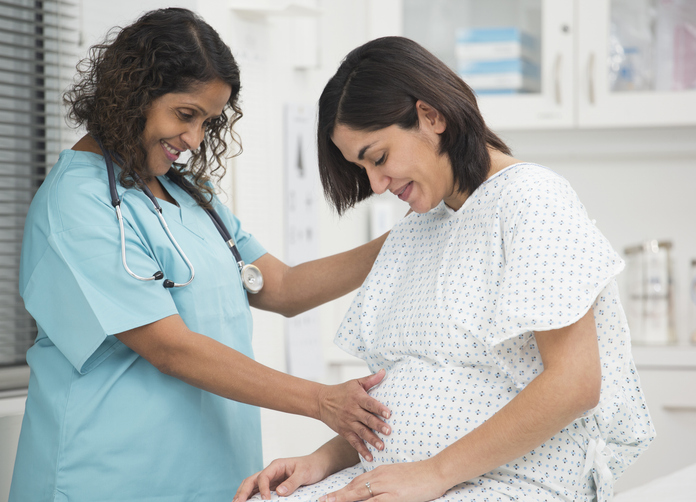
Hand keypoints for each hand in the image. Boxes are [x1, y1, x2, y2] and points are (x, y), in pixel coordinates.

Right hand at [233, 455, 325, 501]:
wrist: (318, 465)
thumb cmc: (312, 466)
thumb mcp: (304, 473)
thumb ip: (292, 482)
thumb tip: (279, 492)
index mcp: (277, 465)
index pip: (263, 477)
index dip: (262, 489)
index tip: (266, 500)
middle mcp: (271, 471)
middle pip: (252, 480)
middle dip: (243, 491)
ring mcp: (271, 479)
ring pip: (252, 486)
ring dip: (244, 495)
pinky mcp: (274, 486)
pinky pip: (259, 492)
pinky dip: (252, 497)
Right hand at [317, 369, 390, 460]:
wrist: (321, 401)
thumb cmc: (342, 391)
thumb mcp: (355, 383)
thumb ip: (371, 380)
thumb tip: (384, 372)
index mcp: (357, 398)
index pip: (370, 404)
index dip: (379, 408)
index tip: (389, 414)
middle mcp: (353, 411)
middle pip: (367, 419)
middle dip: (378, 426)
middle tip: (389, 431)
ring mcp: (348, 422)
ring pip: (362, 432)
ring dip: (372, 440)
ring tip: (382, 446)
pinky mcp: (344, 431)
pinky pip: (354, 442)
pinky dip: (362, 450)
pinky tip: (370, 457)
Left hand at [318, 461, 447, 501]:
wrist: (436, 471)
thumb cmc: (420, 475)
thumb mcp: (399, 475)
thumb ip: (386, 482)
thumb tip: (377, 492)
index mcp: (380, 472)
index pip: (356, 482)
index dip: (342, 490)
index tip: (330, 496)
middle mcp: (379, 477)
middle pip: (353, 488)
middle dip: (336, 496)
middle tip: (322, 500)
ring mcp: (386, 487)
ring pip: (359, 495)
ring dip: (343, 500)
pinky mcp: (394, 496)